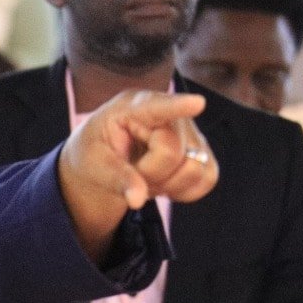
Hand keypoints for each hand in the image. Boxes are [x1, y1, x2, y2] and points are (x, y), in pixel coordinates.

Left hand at [57, 90, 215, 259]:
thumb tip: (137, 199)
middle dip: (149, 173)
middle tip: (132, 170)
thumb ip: (117, 179)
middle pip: (173, 153)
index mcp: (133, 107)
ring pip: (194, 169)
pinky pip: (207, 179)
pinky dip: (184, 190)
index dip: (178, 106)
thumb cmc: (96, 152)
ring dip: (167, 184)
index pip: (158, 107)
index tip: (197, 103)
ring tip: (147, 175)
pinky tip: (164, 182)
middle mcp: (169, 114)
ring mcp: (190, 132)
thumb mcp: (94, 164)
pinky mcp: (204, 153)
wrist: (107, 161)